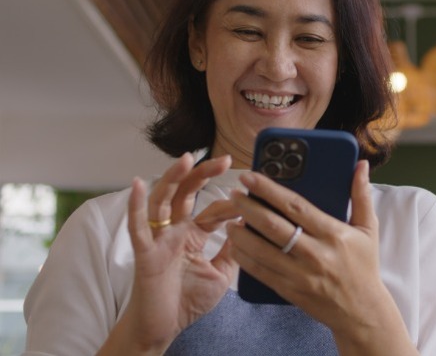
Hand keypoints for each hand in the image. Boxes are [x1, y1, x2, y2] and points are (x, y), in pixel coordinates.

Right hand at [101, 153, 239, 353]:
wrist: (163, 328)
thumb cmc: (187, 300)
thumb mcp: (221, 273)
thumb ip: (233, 250)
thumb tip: (250, 226)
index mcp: (192, 235)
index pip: (211, 209)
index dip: (230, 203)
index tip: (250, 197)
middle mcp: (174, 231)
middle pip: (186, 193)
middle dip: (203, 174)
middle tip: (226, 159)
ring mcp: (158, 240)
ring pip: (163, 201)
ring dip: (174, 178)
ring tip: (187, 158)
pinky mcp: (145, 254)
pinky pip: (138, 228)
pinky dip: (136, 205)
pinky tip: (139, 184)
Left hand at [227, 160, 416, 354]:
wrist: (362, 311)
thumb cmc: (364, 266)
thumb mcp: (368, 229)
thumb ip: (361, 195)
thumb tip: (361, 165)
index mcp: (333, 233)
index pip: (295, 206)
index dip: (269, 190)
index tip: (250, 177)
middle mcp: (315, 253)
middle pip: (273, 226)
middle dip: (248, 207)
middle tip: (234, 194)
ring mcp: (300, 274)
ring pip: (261, 250)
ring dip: (241, 234)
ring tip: (230, 220)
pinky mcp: (290, 290)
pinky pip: (261, 272)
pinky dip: (245, 258)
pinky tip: (235, 246)